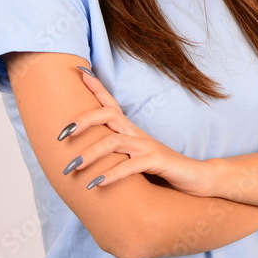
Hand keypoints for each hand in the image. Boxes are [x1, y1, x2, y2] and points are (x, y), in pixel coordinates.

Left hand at [57, 68, 211, 195]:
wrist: (196, 178)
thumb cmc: (163, 170)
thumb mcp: (136, 158)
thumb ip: (117, 154)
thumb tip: (87, 157)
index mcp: (131, 131)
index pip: (111, 105)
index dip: (96, 88)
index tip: (79, 73)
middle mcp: (138, 134)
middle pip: (108, 115)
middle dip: (83, 121)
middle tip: (61, 135)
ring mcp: (148, 146)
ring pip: (115, 142)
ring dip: (91, 153)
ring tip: (72, 167)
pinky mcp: (157, 161)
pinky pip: (131, 165)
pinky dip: (112, 174)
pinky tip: (97, 184)